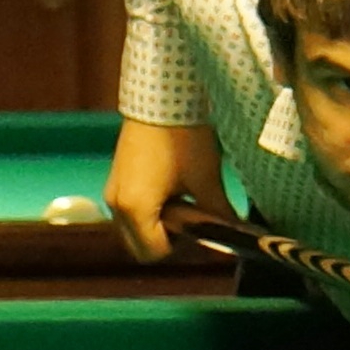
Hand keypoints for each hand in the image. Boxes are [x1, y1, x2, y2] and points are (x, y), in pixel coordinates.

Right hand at [104, 118, 227, 262]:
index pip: (154, 253)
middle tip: (193, 220)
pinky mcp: (116, 179)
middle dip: (167, 241)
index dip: (181, 248)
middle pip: (139, 247)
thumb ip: (219, 215)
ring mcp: (113, 192)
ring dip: (158, 226)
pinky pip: (130, 211)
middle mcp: (116, 206)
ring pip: (133, 230)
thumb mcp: (206, 179)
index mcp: (135, 210)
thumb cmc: (184, 137)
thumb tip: (236, 234)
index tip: (200, 230)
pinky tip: (172, 190)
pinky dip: (149, 212)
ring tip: (184, 201)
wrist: (162, 97)